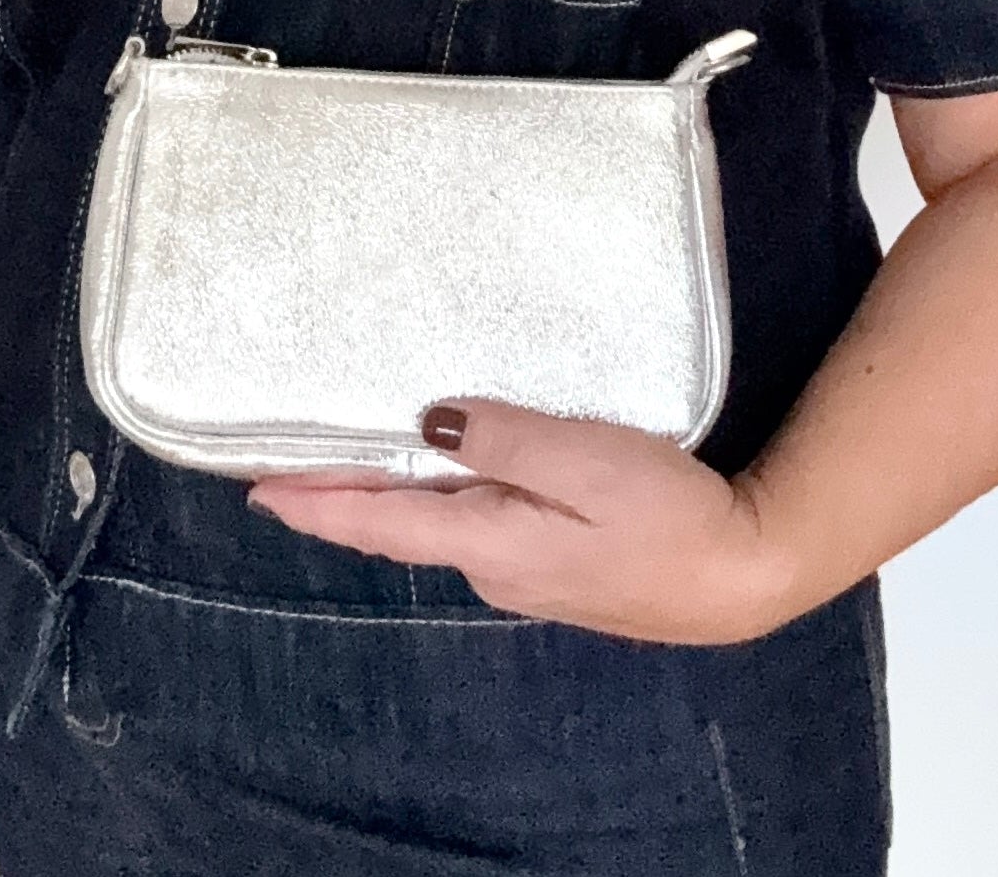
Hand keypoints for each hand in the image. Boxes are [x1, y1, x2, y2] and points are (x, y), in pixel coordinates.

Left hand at [243, 397, 792, 644]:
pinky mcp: (555, 565)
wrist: (741, 573)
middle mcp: (493, 567)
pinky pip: (478, 526)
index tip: (256, 489)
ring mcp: (525, 573)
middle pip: (400, 526)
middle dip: (342, 496)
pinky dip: (442, 500)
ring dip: (391, 495)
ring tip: (354, 457)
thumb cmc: (669, 515)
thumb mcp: (583, 461)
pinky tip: (446, 476)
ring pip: (439, 525)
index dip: (314, 502)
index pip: (378, 522)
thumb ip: (502, 439)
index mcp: (488, 541)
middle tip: (289, 462)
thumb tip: (429, 424)